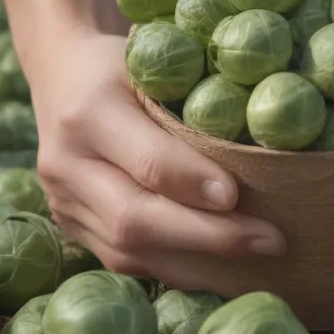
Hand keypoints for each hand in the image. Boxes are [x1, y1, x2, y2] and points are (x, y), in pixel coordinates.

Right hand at [26, 32, 286, 285]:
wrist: (62, 74)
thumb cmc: (128, 64)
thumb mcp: (157, 67)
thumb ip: (195, 108)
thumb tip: (271, 155)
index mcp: (87, 111)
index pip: (147, 161)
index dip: (194, 184)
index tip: (240, 198)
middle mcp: (65, 163)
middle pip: (134, 219)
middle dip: (208, 237)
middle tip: (270, 242)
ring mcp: (62, 201)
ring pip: (127, 251)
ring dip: (198, 264)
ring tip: (258, 265)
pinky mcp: (70, 225)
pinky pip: (124, 260)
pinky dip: (178, 267)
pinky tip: (221, 269)